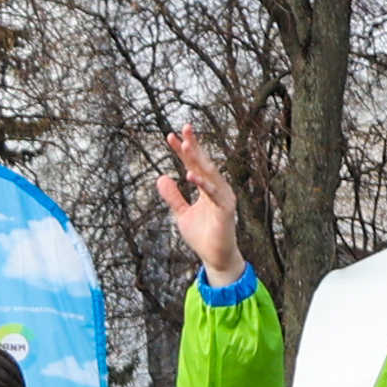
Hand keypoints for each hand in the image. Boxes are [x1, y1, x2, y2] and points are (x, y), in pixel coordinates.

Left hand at [156, 128, 246, 285]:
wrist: (215, 258)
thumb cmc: (201, 236)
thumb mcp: (181, 214)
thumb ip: (173, 196)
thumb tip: (161, 177)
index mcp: (206, 188)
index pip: (193, 164)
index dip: (182, 151)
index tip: (170, 136)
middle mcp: (216, 189)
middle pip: (203, 163)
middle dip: (194, 145)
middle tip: (185, 128)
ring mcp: (222, 197)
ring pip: (210, 174)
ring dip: (198, 159)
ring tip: (186, 146)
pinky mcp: (226, 210)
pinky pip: (214, 194)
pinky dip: (203, 184)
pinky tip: (190, 174)